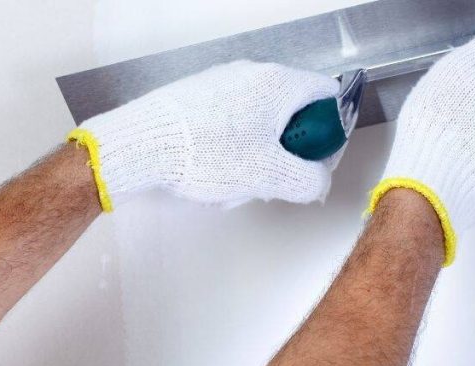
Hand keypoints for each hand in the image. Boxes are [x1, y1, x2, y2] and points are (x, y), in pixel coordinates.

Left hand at [70, 60, 340, 210]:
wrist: (142, 145)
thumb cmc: (205, 153)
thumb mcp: (269, 175)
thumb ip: (308, 180)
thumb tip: (318, 181)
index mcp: (279, 84)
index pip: (327, 95)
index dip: (331, 131)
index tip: (317, 159)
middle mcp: (253, 74)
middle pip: (294, 111)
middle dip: (291, 149)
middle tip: (277, 176)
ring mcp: (224, 82)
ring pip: (262, 119)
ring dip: (262, 152)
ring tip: (239, 180)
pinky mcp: (201, 95)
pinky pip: (234, 119)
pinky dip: (236, 145)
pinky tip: (216, 169)